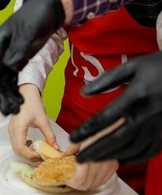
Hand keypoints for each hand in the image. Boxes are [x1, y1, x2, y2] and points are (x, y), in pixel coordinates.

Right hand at [0, 0, 65, 114]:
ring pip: (4, 79)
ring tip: (13, 110)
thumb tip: (10, 68)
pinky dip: (15, 89)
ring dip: (7, 94)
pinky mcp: (18, 58)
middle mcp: (1, 50)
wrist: (49, 8)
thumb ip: (19, 50)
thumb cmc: (36, 16)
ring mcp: (9, 55)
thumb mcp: (29, 32)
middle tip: (3, 112)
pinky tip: (19, 101)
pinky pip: (13, 78)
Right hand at [8, 84, 59, 160]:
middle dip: (29, 157)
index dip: (31, 155)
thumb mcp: (43, 120)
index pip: (21, 148)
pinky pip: (16, 143)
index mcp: (18, 128)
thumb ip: (50, 135)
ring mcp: (11, 129)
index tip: (42, 155)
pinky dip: (24, 148)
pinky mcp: (13, 129)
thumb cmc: (32, 103)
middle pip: (17, 150)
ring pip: (16, 148)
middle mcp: (12, 130)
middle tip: (42, 157)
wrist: (26, 93)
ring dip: (27, 153)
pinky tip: (32, 144)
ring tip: (39, 152)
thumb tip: (56, 148)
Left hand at [64, 131, 119, 190]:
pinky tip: (89, 177)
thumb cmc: (95, 130)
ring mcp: (109, 165)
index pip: (80, 177)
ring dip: (86, 184)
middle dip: (76, 184)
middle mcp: (101, 163)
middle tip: (70, 180)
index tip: (66, 179)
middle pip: (87, 183)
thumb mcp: (79, 137)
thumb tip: (63, 156)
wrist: (112, 128)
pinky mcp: (114, 166)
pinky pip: (103, 180)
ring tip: (78, 178)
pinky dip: (95, 181)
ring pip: (95, 184)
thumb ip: (71, 148)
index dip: (71, 181)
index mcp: (90, 155)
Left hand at [70, 50, 161, 164]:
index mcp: (135, 97)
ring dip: (113, 156)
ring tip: (95, 160)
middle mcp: (146, 115)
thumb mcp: (131, 67)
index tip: (73, 138)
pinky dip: (136, 157)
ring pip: (133, 147)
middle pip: (118, 139)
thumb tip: (84, 93)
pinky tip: (123, 159)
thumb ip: (107, 80)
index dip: (88, 129)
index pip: (106, 118)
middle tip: (80, 158)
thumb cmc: (156, 67)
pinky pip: (151, 150)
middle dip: (97, 150)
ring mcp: (157, 126)